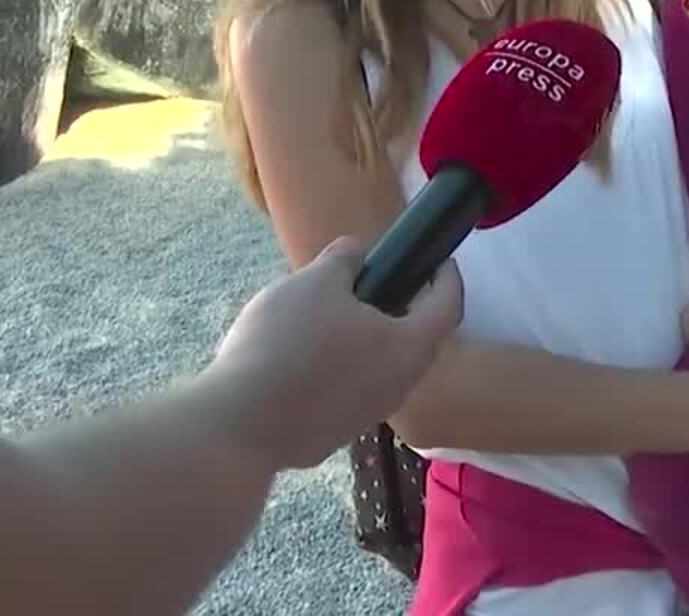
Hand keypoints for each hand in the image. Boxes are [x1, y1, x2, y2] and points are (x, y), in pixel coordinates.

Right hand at [203, 238, 462, 470]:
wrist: (240, 425)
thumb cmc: (289, 343)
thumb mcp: (315, 282)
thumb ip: (343, 260)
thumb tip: (355, 253)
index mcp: (409, 347)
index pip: (448, 306)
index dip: (447, 278)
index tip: (437, 259)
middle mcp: (399, 387)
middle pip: (416, 340)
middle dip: (404, 309)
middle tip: (381, 283)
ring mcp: (367, 416)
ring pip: (381, 369)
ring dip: (369, 341)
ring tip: (334, 316)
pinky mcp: (334, 435)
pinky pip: (349, 392)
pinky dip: (341, 369)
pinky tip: (306, 357)